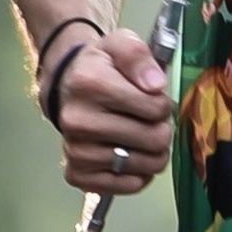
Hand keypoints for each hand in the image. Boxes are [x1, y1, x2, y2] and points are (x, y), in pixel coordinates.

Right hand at [52, 27, 175, 196]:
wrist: (68, 87)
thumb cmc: (102, 67)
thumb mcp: (120, 44)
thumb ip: (139, 56)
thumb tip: (155, 85)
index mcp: (90, 84)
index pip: (156, 108)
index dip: (162, 104)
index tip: (152, 98)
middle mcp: (78, 121)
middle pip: (154, 140)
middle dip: (161, 129)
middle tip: (150, 121)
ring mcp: (76, 150)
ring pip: (145, 165)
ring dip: (154, 153)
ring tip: (142, 137)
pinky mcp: (77, 174)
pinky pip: (128, 186)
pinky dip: (139, 174)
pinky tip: (131, 156)